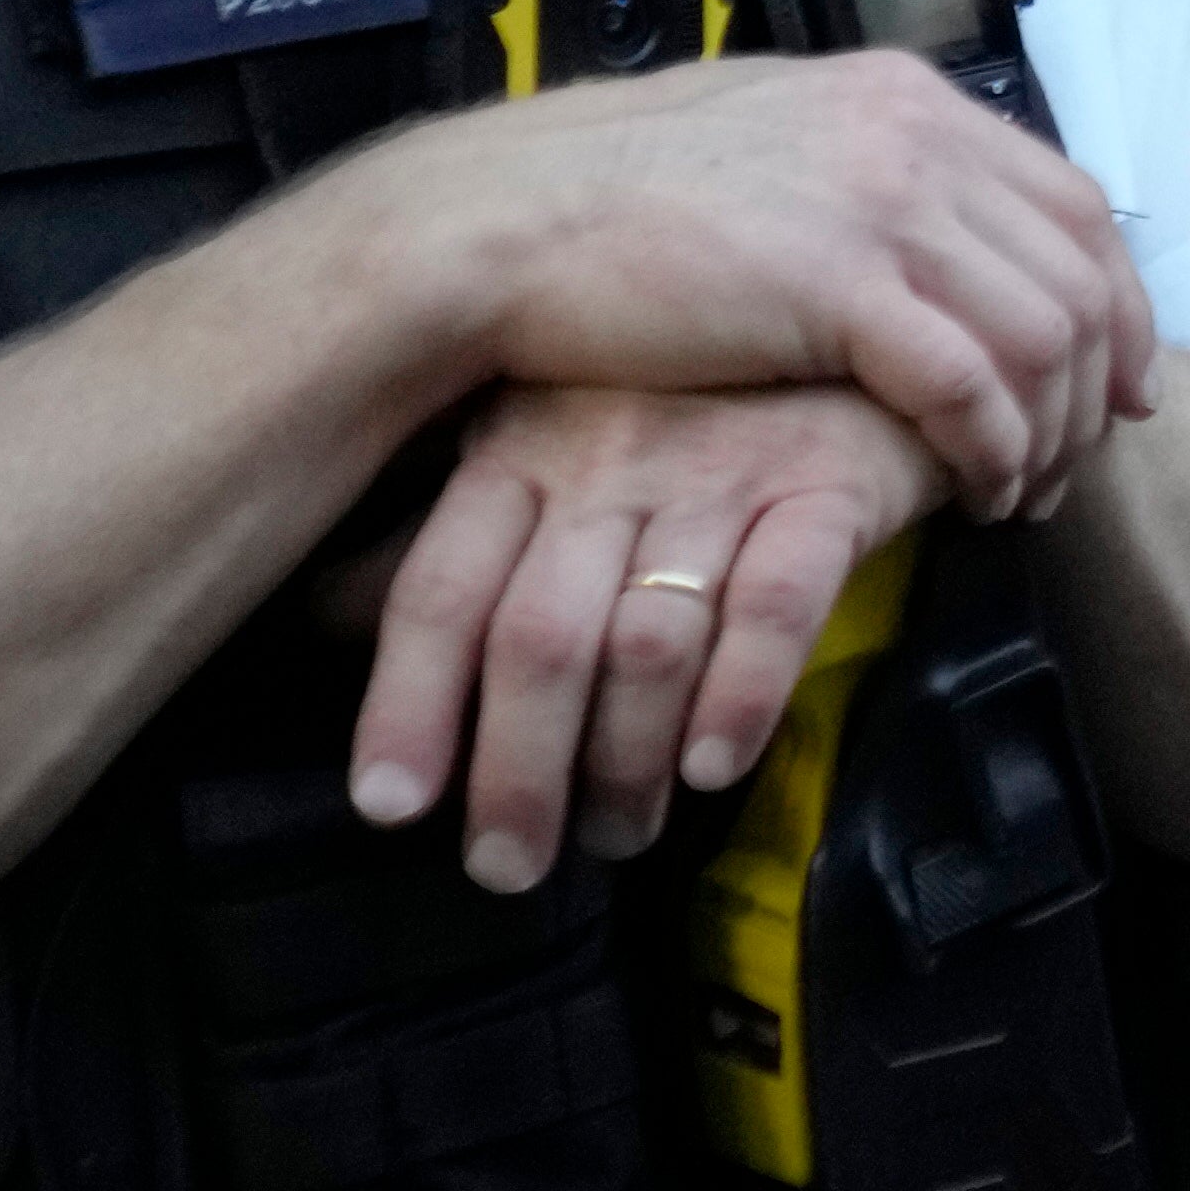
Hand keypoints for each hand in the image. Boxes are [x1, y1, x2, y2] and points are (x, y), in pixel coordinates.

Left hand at [346, 380, 943, 889]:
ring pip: (649, 639)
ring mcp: (721, 474)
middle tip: (510, 866)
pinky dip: (741, 694)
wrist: (861, 323)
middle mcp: (609, 461)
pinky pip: (778, 603)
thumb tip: (328, 616)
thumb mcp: (549, 439)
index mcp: (521, 449)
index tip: (391, 808)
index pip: (440, 589)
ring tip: (618, 836)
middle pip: (540, 636)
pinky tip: (714, 764)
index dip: (407, 703)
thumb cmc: (685, 400)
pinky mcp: (826, 488)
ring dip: (624, 760)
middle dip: (517, 770)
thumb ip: (459, 536)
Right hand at [361, 52, 1156, 521]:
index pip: (1076, 203)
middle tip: (1073, 462)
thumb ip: (868, 171)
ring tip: (1019, 492)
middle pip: (1081, 273)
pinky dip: (994, 448)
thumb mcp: (773, 144)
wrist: (500, 222)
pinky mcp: (839, 286)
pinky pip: (971, 383)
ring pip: (1044, 334)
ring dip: (1050, 429)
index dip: (1118, 302)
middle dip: (1096, 383)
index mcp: (908, 97)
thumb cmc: (615, 199)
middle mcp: (917, 136)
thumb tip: (938, 223)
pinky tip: (976, 490)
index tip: (1117, 382)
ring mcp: (883, 205)